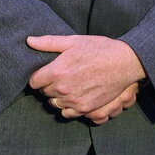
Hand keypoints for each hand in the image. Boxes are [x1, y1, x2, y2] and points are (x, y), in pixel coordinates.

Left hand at [27, 35, 146, 116]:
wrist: (125, 61)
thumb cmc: (100, 48)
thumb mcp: (74, 41)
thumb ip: (49, 42)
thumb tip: (29, 41)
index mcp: (56, 71)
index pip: (34, 81)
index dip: (39, 76)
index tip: (48, 72)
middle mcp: (62, 88)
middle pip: (44, 92)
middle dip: (49, 85)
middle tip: (61, 77)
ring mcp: (74, 100)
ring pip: (54, 103)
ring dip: (58, 96)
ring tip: (69, 86)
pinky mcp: (85, 108)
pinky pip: (66, 113)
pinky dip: (68, 107)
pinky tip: (76, 96)